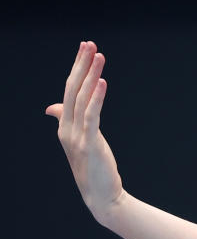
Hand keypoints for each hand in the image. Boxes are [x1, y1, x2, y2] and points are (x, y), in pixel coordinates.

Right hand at [46, 41, 123, 219]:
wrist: (100, 195)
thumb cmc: (92, 166)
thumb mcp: (78, 140)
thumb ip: (66, 120)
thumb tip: (52, 107)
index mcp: (65, 126)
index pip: (69, 90)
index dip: (77, 69)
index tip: (85, 48)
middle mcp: (67, 128)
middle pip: (73, 90)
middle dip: (81, 65)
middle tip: (89, 43)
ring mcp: (76, 136)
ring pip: (82, 99)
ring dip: (90, 75)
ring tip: (98, 55)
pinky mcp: (90, 144)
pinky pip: (92, 116)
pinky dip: (96, 98)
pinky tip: (102, 82)